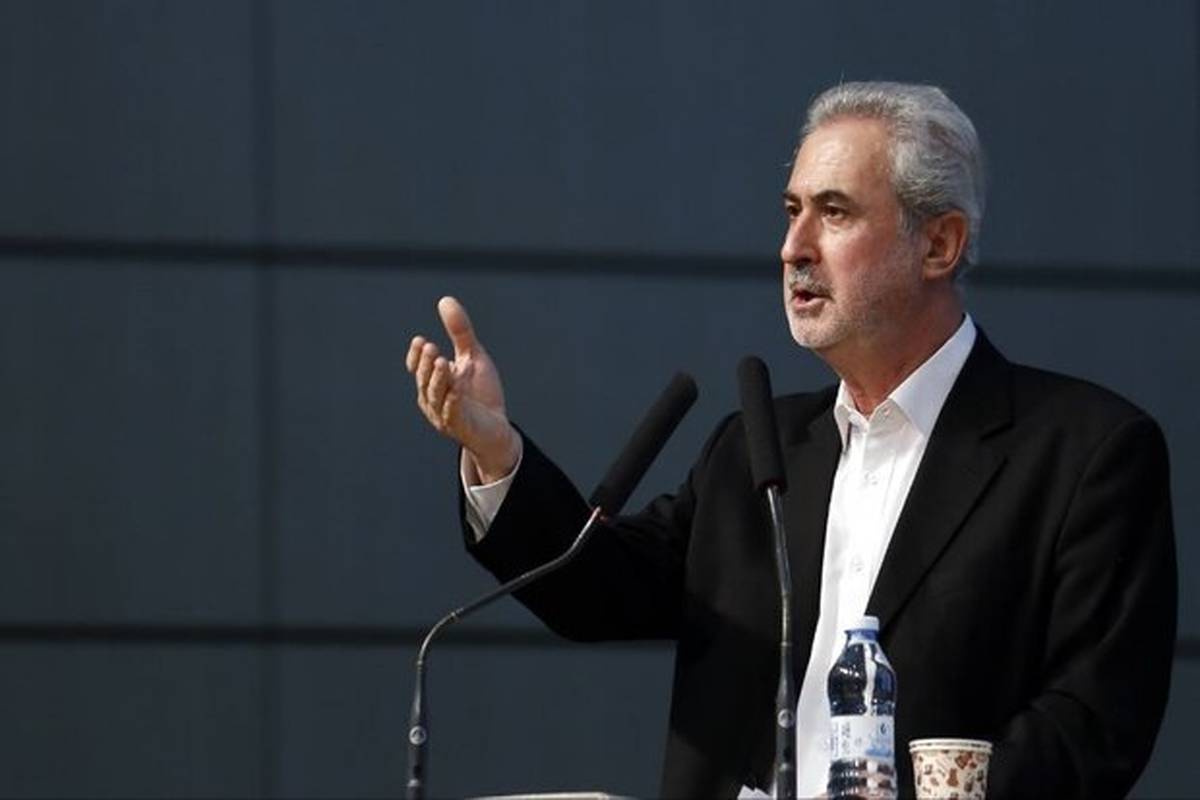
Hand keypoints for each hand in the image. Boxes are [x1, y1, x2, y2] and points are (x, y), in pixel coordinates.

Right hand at [406, 296, 519, 482]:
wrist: (497, 428)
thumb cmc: (481, 394)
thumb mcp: (472, 356)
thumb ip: (460, 331)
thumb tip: (445, 300)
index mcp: (433, 383)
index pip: (418, 369)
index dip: (416, 357)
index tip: (420, 341)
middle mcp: (433, 399)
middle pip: (425, 380)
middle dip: (426, 364)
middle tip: (431, 348)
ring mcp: (444, 415)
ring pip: (436, 396)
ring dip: (438, 379)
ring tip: (442, 362)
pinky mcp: (460, 426)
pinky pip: (453, 414)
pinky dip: (452, 402)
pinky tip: (455, 390)